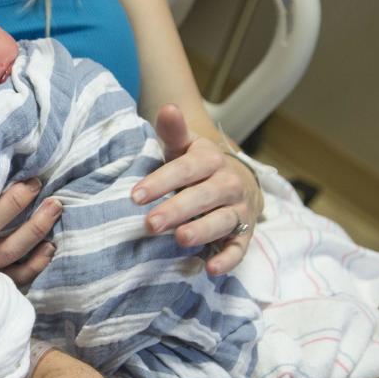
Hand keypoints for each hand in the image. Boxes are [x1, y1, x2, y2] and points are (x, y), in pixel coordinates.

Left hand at [131, 104, 263, 274]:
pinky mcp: (244, 234)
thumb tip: (168, 108)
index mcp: (210, 160)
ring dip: (202, 231)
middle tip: (150, 224)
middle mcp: (228, 184)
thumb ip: (173, 132)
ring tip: (180, 239)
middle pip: (203, 196)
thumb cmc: (198, 166)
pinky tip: (210, 269)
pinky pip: (239, 248)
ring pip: (222, 221)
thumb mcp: (184, 148)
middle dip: (177, 210)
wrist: (237, 181)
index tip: (135, 195)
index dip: (161, 181)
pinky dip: (227, 260)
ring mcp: (238, 210)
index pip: (185, 169)